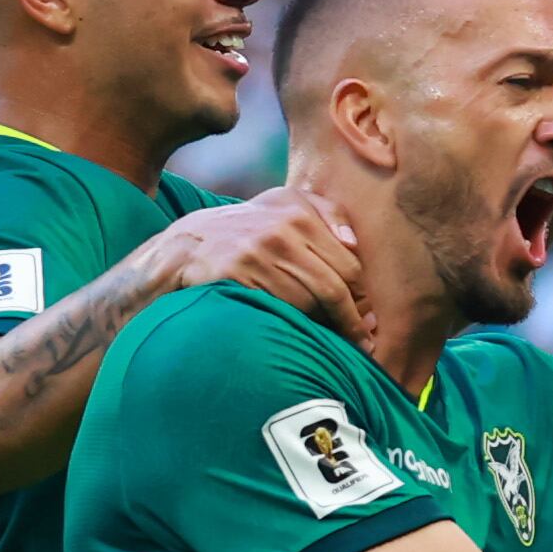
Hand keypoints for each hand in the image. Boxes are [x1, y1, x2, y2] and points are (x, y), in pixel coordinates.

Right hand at [156, 187, 366, 339]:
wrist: (185, 249)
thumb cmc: (245, 234)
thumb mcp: (282, 206)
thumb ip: (325, 214)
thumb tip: (355, 244)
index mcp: (298, 210)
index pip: (349, 264)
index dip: (361, 298)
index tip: (367, 320)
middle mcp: (282, 228)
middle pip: (336, 285)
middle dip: (352, 318)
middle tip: (362, 341)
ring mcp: (259, 251)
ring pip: (314, 299)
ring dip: (331, 328)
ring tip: (339, 344)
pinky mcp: (238, 273)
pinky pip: (283, 308)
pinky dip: (298, 325)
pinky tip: (302, 334)